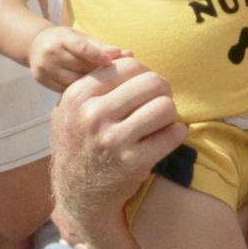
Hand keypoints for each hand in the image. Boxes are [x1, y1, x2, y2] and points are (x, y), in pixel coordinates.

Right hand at [28, 25, 127, 91]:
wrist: (35, 45)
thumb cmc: (66, 40)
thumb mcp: (81, 37)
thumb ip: (103, 47)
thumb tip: (128, 54)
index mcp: (61, 38)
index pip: (81, 47)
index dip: (97, 55)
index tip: (112, 62)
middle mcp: (50, 54)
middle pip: (79, 67)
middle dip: (100, 72)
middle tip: (119, 78)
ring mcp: (44, 69)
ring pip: (73, 81)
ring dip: (92, 85)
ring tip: (108, 87)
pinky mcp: (42, 81)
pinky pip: (66, 90)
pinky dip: (80, 93)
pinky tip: (92, 94)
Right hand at [50, 58, 187, 238]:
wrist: (78, 195)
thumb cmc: (80, 145)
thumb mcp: (71, 110)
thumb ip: (95, 82)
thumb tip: (129, 53)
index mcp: (77, 96)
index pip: (129, 64)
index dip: (144, 73)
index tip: (144, 87)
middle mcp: (92, 115)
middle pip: (151, 81)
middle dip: (162, 90)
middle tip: (159, 102)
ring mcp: (113, 140)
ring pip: (165, 106)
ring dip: (169, 113)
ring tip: (161, 121)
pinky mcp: (133, 162)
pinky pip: (173, 134)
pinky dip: (176, 133)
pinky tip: (168, 136)